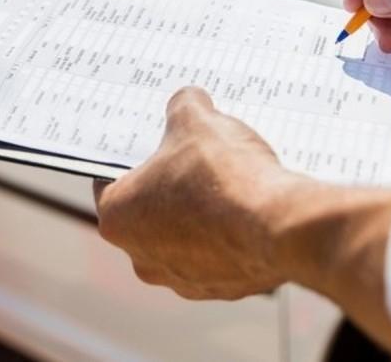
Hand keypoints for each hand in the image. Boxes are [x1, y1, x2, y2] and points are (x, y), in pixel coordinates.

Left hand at [94, 87, 390, 357]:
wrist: (280, 226)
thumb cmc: (224, 176)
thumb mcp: (196, 120)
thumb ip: (184, 106)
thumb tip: (189, 101)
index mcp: (117, 218)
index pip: (110, 180)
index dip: (133, 157)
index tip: (152, 143)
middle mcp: (141, 257)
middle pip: (148, 211)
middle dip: (170, 184)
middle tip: (194, 157)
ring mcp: (182, 279)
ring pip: (184, 236)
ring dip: (200, 213)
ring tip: (228, 182)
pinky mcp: (221, 288)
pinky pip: (219, 254)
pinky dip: (229, 235)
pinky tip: (248, 209)